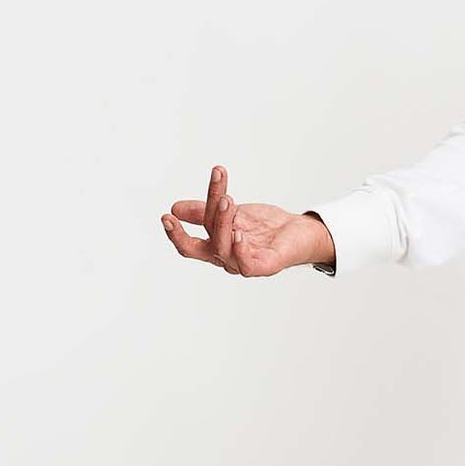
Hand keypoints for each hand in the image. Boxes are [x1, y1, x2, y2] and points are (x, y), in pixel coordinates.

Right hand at [161, 165, 334, 275]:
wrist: (300, 231)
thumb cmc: (265, 226)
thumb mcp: (232, 212)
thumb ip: (206, 210)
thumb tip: (175, 207)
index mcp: (216, 247)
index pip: (190, 244)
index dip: (175, 233)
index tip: (165, 215)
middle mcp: (226, 258)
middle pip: (200, 248)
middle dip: (183, 235)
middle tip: (173, 215)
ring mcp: (244, 264)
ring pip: (223, 246)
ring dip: (221, 221)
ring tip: (227, 199)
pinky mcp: (264, 266)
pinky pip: (247, 264)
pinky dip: (240, 248)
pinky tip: (239, 233)